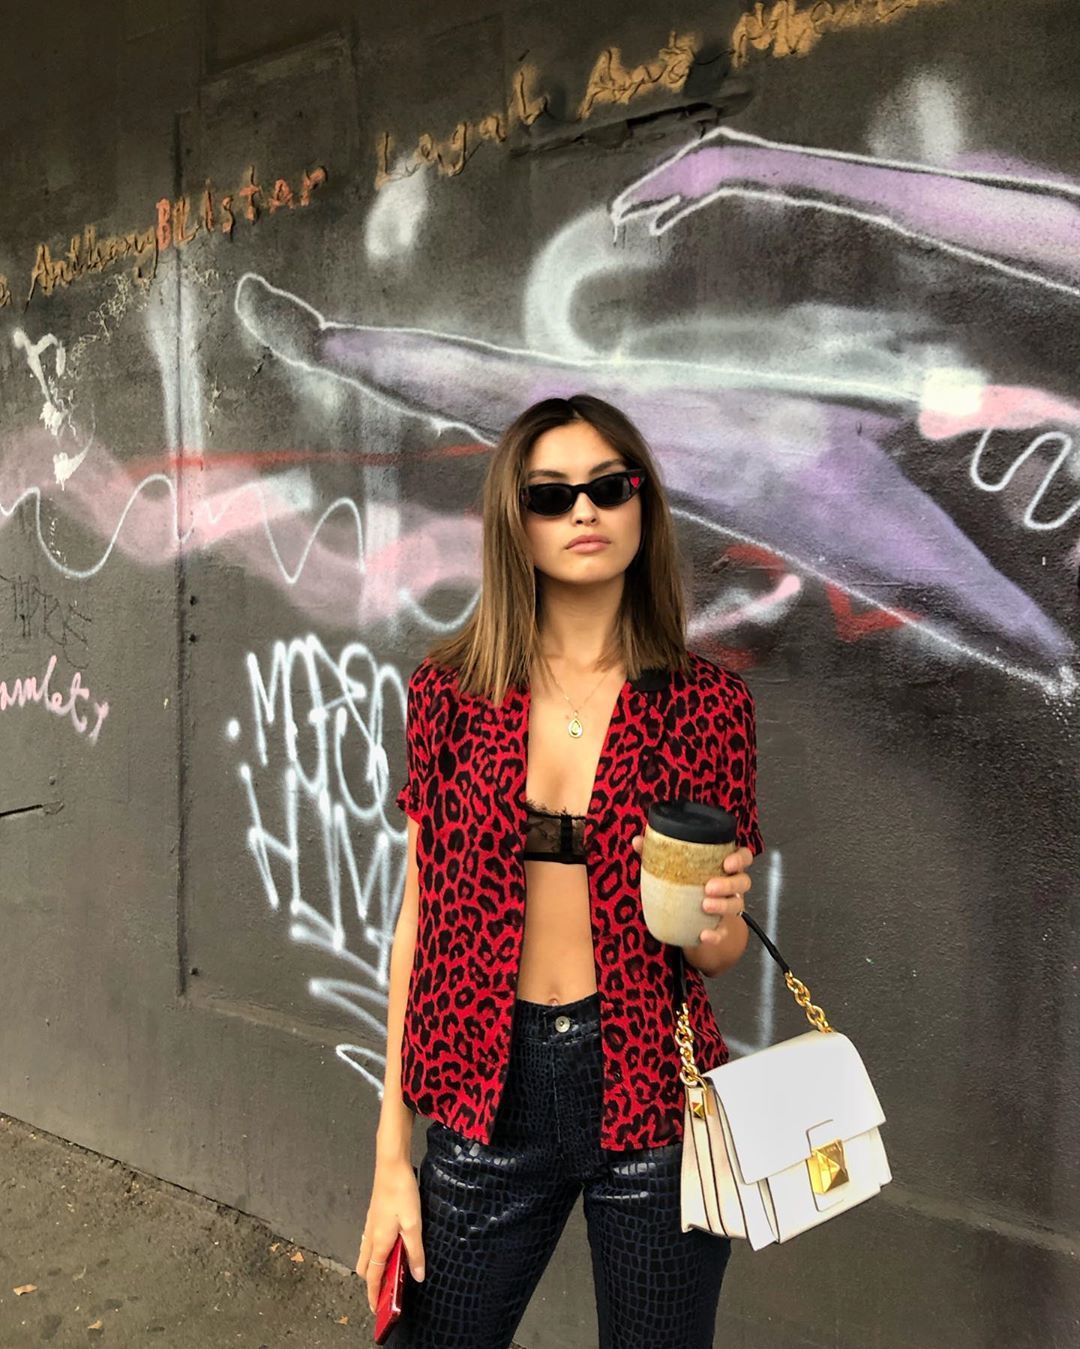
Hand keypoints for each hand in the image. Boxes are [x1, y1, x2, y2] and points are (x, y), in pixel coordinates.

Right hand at [355, 1158, 424, 1312]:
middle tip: (386, 1292)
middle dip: (372, 1282)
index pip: (373, 1275)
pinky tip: (390, 1246)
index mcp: (379, 1241)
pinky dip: (376, 1252)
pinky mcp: (374, 1216)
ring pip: (366, 1254)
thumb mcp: (414, 1224)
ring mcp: (370, 1225)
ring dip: (374, 1266)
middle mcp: (371, 1235)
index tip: (376, 1309)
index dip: (374, 1294)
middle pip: (365, 1267)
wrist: (391, 1165)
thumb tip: (417, 1276)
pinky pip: (370, 1242)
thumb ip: (415, 1251)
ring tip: (390, 1272)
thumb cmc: (402, 1193)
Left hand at [631, 836, 754, 944]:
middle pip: (743, 881)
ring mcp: (728, 906)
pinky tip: (704, 935)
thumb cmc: (684, 883)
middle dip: (729, 884)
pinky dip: (716, 935)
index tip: (727, 862)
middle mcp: (731, 885)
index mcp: (723, 865)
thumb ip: (656, 852)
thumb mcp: (673, 866)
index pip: (743, 857)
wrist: (688, 918)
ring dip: (723, 906)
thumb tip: (637, 840)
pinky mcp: (721, 927)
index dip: (740, 858)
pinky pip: (724, 932)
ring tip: (705, 905)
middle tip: (709, 887)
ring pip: (737, 905)